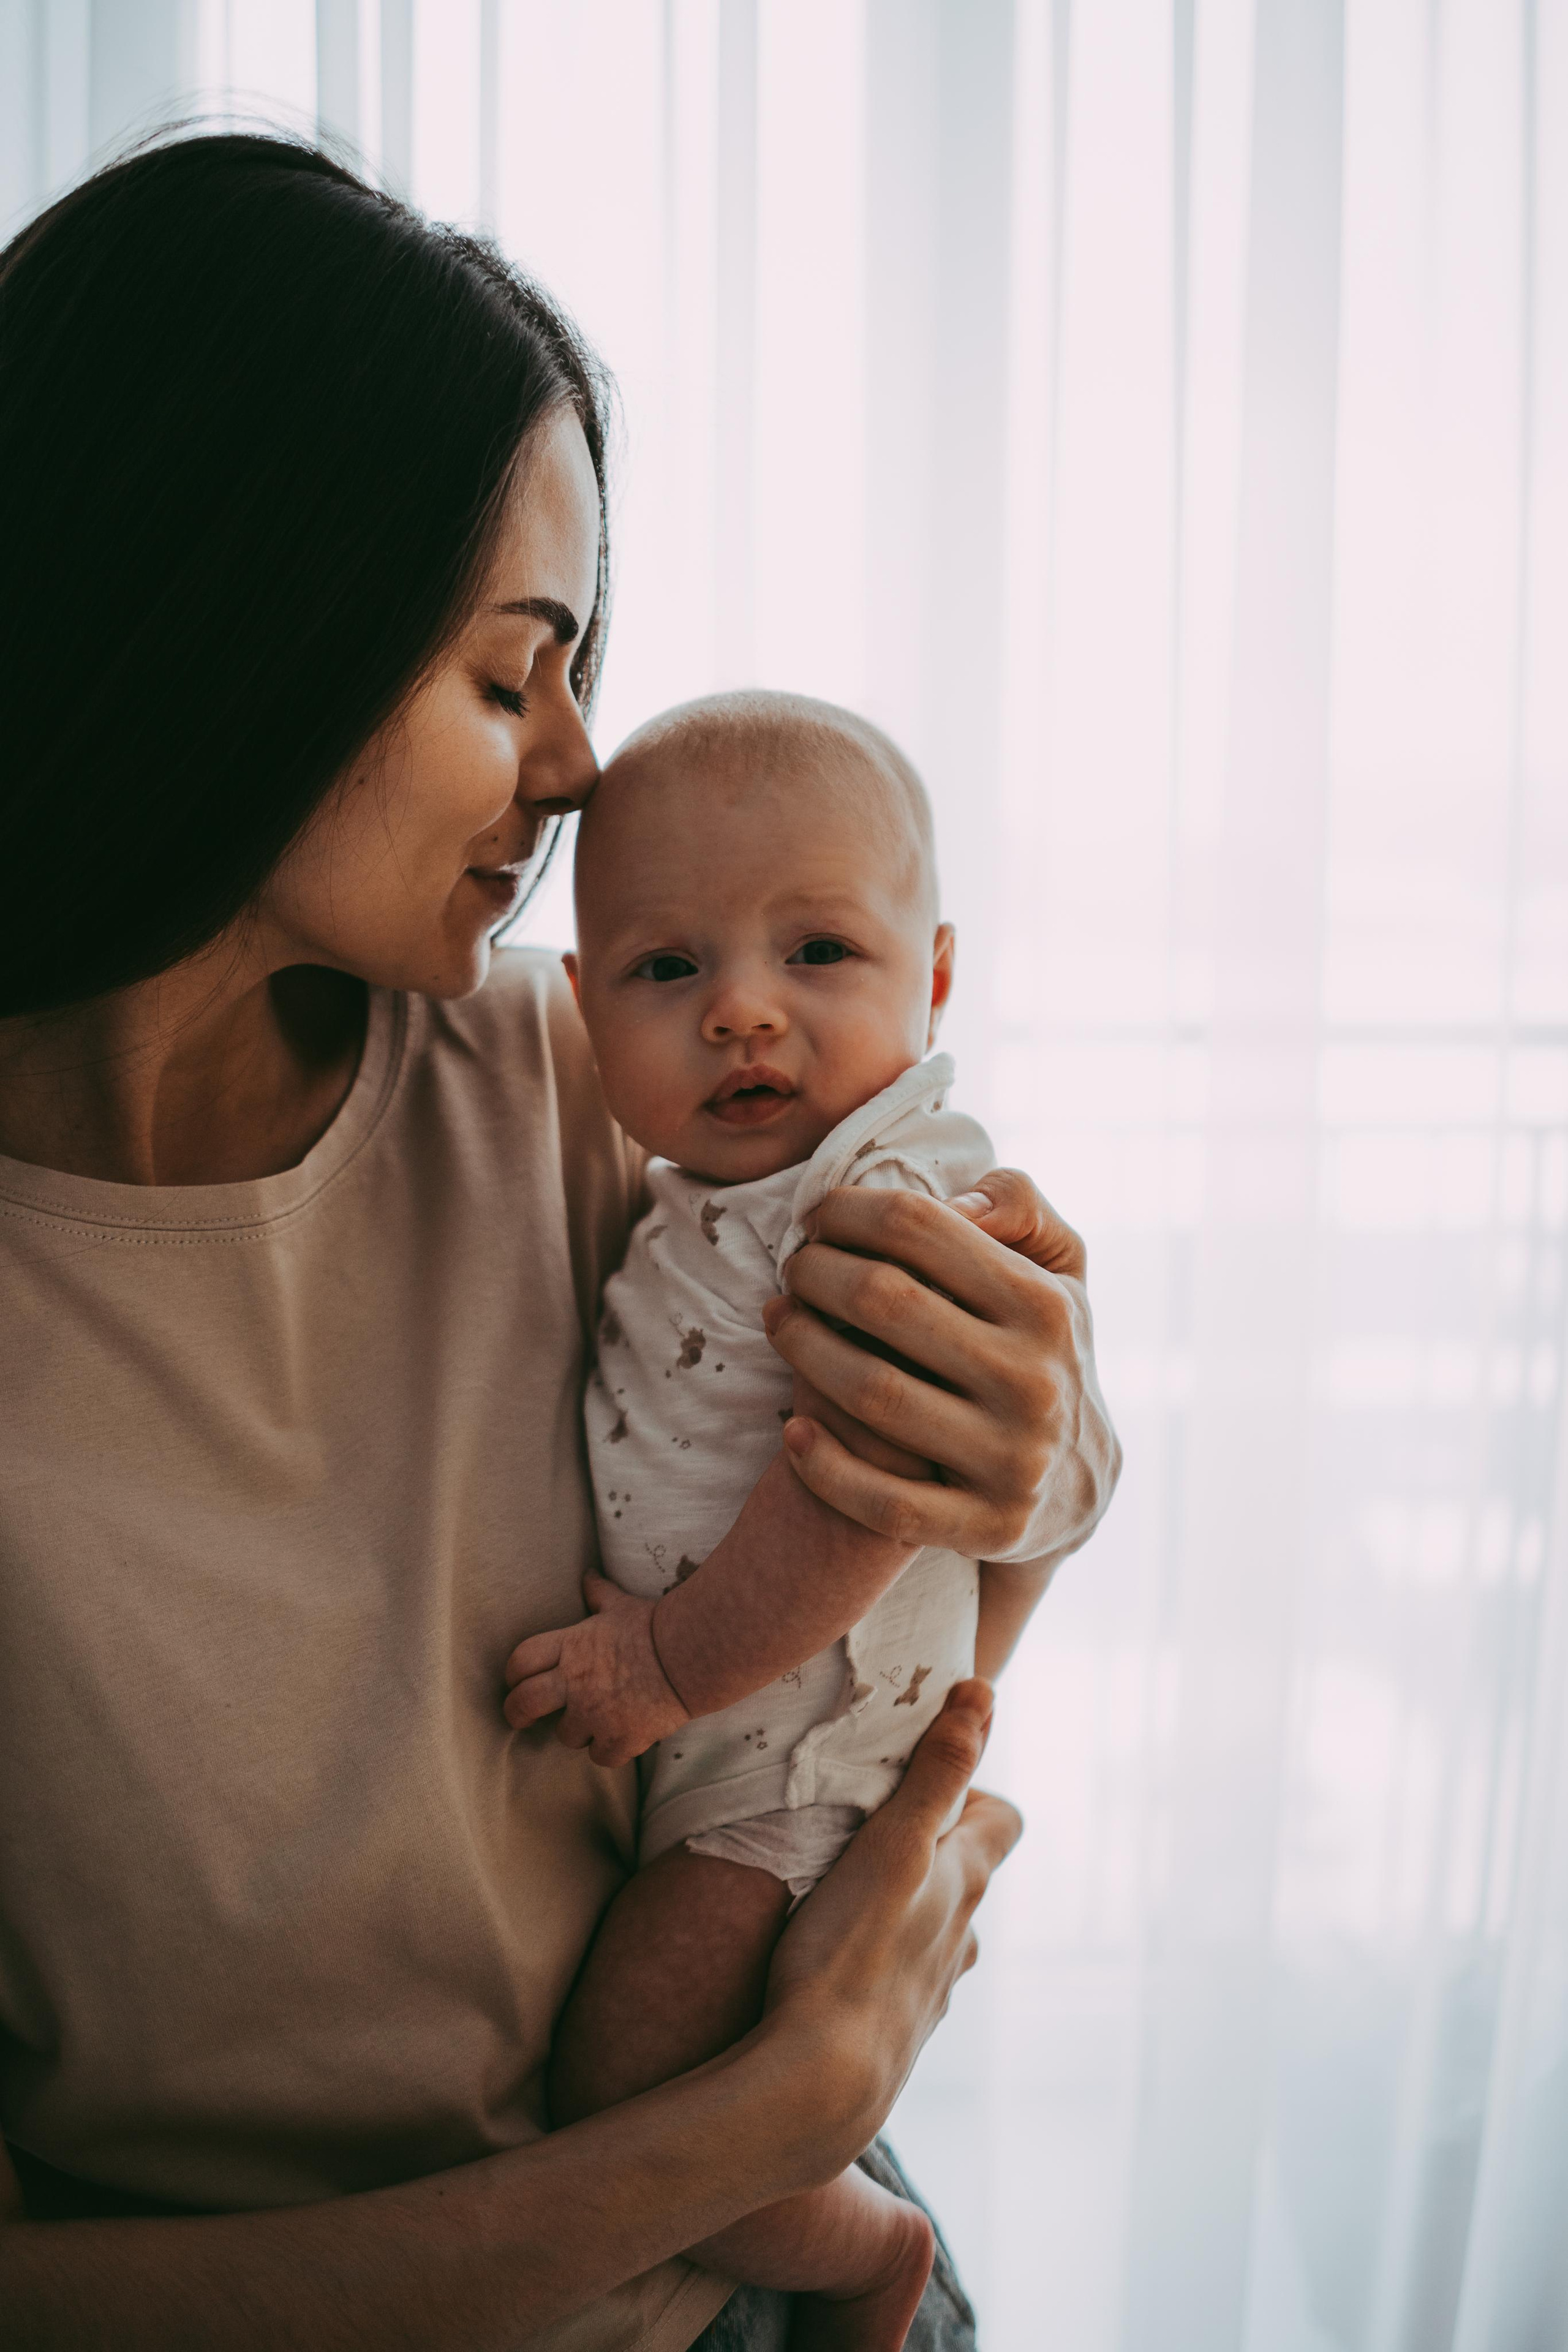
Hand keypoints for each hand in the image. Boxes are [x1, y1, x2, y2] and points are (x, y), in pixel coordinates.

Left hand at [503, 1576, 689, 1766]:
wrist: (689, 1656)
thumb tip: (588, 1575)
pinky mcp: (619, 1739)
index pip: (521, 1660)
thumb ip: (598, 1594)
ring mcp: (595, 1714)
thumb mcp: (621, 1605)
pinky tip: (618, 1739)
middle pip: (524, 1704)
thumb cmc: (654, 1626)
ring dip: (577, 1731)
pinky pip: (600, 1757)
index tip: (514, 1681)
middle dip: (517, 1713)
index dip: (512, 1673)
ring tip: (594, 1722)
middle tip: (521, 1719)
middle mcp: (575, 1683)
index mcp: (571, 1647)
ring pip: (565, 1736)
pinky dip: (608, 1750)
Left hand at [763, 1167, 1120, 1562]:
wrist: (1078, 1480)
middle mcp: (1033, 1382)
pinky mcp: (986, 1527)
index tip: (817, 1217)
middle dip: (816, 1272)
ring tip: (777, 1322)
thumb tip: (957, 1204)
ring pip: (873, 1394)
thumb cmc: (1040, 1348)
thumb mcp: (1058, 1269)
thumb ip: (1018, 1206)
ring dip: (802, 1348)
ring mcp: (1012, 1461)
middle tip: (792, 1269)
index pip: (918, 1228)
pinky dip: (824, 1465)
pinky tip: (792, 1432)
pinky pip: (884, 1502)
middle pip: (885, 1302)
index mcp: (1044, 1305)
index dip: (848, 1211)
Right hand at [763, 1680, 1022, 2148]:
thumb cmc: (851, 1952)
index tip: (920, 1778)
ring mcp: (932, 1991)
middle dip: (929, 1844)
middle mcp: (961, 1938)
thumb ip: (937, 1770)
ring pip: (932, 1930)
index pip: (1005, 1818)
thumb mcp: (894, 1842)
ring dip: (903, 1905)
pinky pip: (897, 1979)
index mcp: (965, 1884)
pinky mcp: (897, 2034)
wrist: (819, 2088)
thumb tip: (983, 1695)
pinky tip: (831, 1964)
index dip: (974, 1788)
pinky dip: (877, 1960)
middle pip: (967, 1874)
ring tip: (843, 1894)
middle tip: (866, 1826)